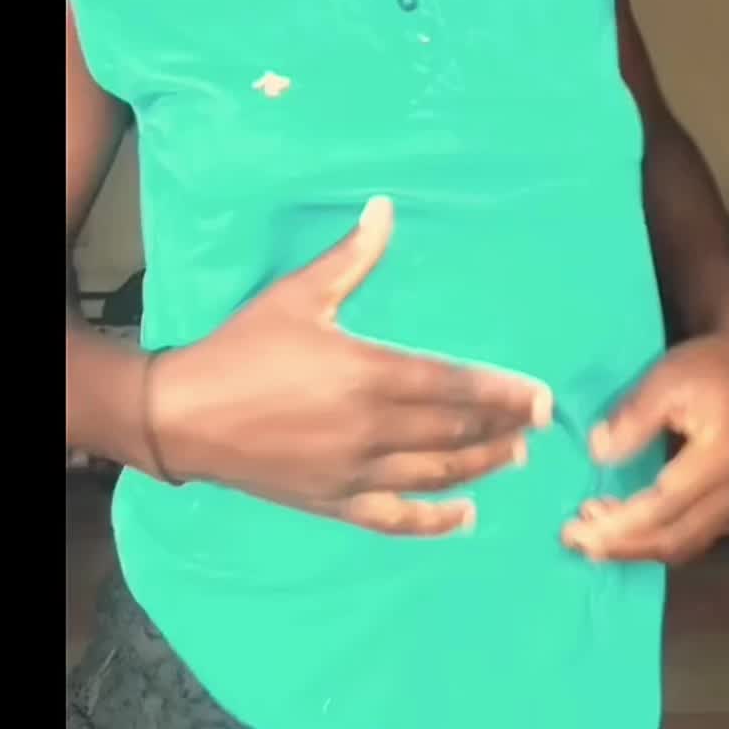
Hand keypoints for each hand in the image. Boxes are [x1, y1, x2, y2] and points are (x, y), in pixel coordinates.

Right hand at [151, 197, 551, 537]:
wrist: (186, 415)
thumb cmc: (244, 348)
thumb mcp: (298, 295)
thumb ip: (351, 258)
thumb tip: (385, 208)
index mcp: (367, 375)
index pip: (452, 386)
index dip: (501, 392)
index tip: (542, 397)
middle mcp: (370, 429)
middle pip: (454, 433)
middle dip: (503, 428)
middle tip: (541, 424)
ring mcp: (355, 472)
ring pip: (435, 474)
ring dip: (481, 467)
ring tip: (515, 456)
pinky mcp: (335, 502)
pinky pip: (396, 518)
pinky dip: (434, 521)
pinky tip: (466, 516)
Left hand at [562, 330, 728, 565]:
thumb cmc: (707, 368)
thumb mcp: (665, 380)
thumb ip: (633, 419)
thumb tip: (598, 454)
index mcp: (722, 457)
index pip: (665, 504)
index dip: (620, 523)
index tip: (577, 528)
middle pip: (675, 538)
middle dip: (621, 546)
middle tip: (574, 538)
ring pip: (683, 546)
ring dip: (634, 547)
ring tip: (589, 532)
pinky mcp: (728, 506)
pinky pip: (689, 537)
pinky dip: (652, 540)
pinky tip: (619, 529)